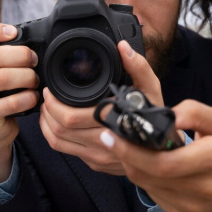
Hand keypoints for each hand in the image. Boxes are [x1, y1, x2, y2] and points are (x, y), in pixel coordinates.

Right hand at [0, 23, 38, 182]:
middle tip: (34, 61)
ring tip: (35, 81)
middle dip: (21, 55)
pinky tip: (33, 98)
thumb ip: (6, 59)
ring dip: (27, 77)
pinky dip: (28, 98)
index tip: (13, 32)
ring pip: (2, 78)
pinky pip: (11, 102)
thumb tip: (34, 46)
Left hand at [40, 41, 161, 174]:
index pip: (71, 118)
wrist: (165, 151)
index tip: (50, 90)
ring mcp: (99, 157)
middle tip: (46, 96)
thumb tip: (123, 47)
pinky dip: (54, 136)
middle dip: (47, 111)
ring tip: (48, 108)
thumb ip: (138, 67)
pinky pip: (66, 151)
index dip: (54, 104)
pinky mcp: (95, 164)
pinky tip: (55, 124)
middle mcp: (105, 144)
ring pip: (59, 142)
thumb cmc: (157, 118)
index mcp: (114, 123)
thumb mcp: (152, 90)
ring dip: (47, 124)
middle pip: (60, 130)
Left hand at [99, 99, 211, 211]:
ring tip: (129, 147)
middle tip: (111, 137)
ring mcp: (188, 206)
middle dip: (124, 155)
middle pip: (146, 174)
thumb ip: (195, 112)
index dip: (131, 150)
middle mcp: (201, 188)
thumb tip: (169, 113)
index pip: (162, 162)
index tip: (112, 134)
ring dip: (132, 165)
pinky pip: (151, 193)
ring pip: (144, 184)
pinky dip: (145, 177)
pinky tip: (148, 165)